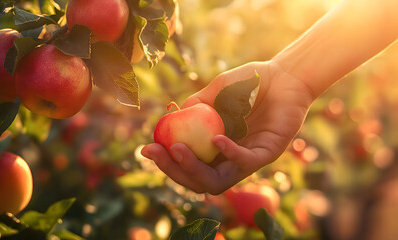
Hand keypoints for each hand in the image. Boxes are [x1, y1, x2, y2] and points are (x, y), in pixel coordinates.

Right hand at [142, 61, 313, 193]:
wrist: (282, 75)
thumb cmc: (248, 83)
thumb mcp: (214, 92)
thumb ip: (194, 106)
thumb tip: (169, 120)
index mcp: (214, 149)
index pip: (187, 166)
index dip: (166, 162)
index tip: (148, 148)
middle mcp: (228, 159)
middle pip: (197, 181)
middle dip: (174, 170)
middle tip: (158, 152)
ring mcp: (246, 160)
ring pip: (217, 182)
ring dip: (194, 170)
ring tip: (179, 150)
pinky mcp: (266, 154)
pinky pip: (244, 162)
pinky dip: (228, 153)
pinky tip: (217, 139)